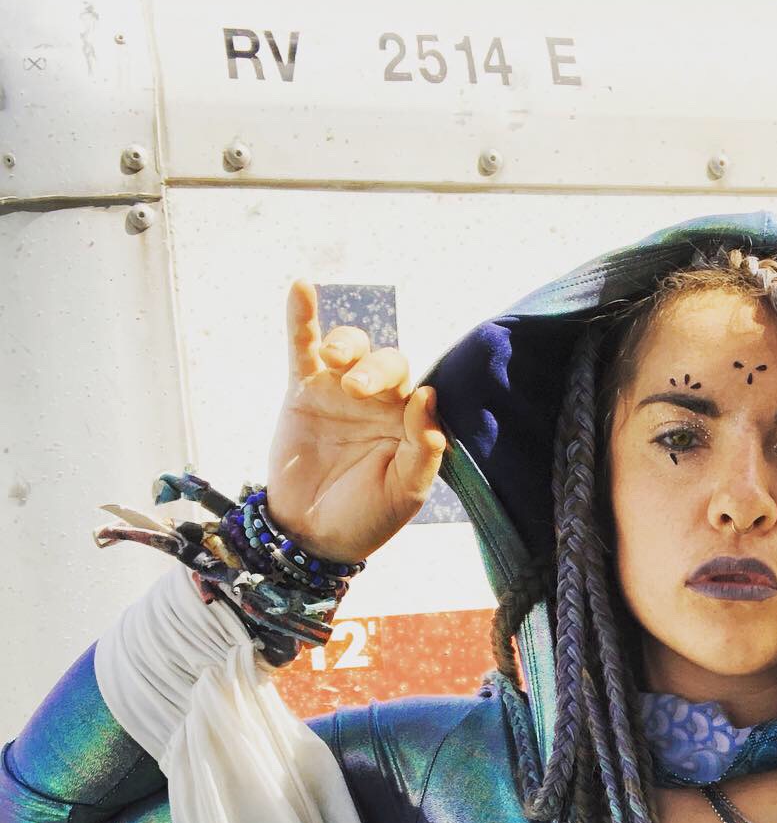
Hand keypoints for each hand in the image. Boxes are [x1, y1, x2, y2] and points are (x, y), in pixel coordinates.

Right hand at [264, 281, 447, 564]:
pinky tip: (301, 287)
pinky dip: (302, 317)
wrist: (311, 535)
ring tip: (334, 360)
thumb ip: (424, 448)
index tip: (410, 407)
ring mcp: (338, 393)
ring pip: (350, 347)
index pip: (421, 392)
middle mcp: (378, 403)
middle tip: (355, 390)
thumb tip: (428, 395)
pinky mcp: (303, 391)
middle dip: (375, 369)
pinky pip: (302, 346)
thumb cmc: (366, 517)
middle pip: (386, 363)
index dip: (416, 395)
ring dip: (346, 344)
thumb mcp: (405, 492)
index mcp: (409, 425)